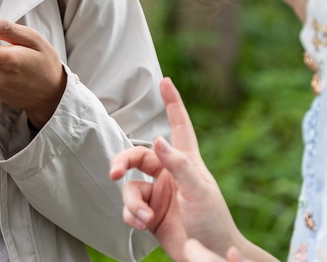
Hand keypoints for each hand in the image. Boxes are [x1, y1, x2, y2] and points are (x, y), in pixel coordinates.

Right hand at [109, 78, 274, 261]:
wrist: (210, 254)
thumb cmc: (213, 220)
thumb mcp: (198, 191)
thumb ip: (178, 165)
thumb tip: (158, 140)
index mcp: (186, 161)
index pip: (178, 125)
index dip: (172, 103)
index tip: (165, 81)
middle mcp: (169, 174)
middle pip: (136, 157)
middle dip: (121, 162)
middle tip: (113, 172)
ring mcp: (158, 194)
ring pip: (129, 187)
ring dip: (131, 203)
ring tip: (143, 218)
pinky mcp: (149, 215)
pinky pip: (129, 209)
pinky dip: (131, 216)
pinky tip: (142, 225)